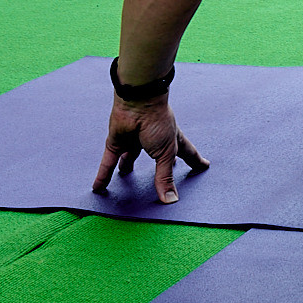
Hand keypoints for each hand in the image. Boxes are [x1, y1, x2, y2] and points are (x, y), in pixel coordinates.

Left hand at [95, 94, 209, 203]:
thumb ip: (165, 178)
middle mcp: (154, 141)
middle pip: (157, 158)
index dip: (195, 161)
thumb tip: (170, 199)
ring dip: (127, 167)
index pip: (187, 154)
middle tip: (163, 174)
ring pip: (130, 158)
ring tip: (125, 176)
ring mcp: (134, 141)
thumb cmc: (158, 122)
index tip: (204, 165)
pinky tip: (98, 187)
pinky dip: (103, 175)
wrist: (138, 103)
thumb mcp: (166, 154)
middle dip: (159, 165)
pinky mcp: (116, 143)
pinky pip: (108, 162)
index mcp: (172, 141)